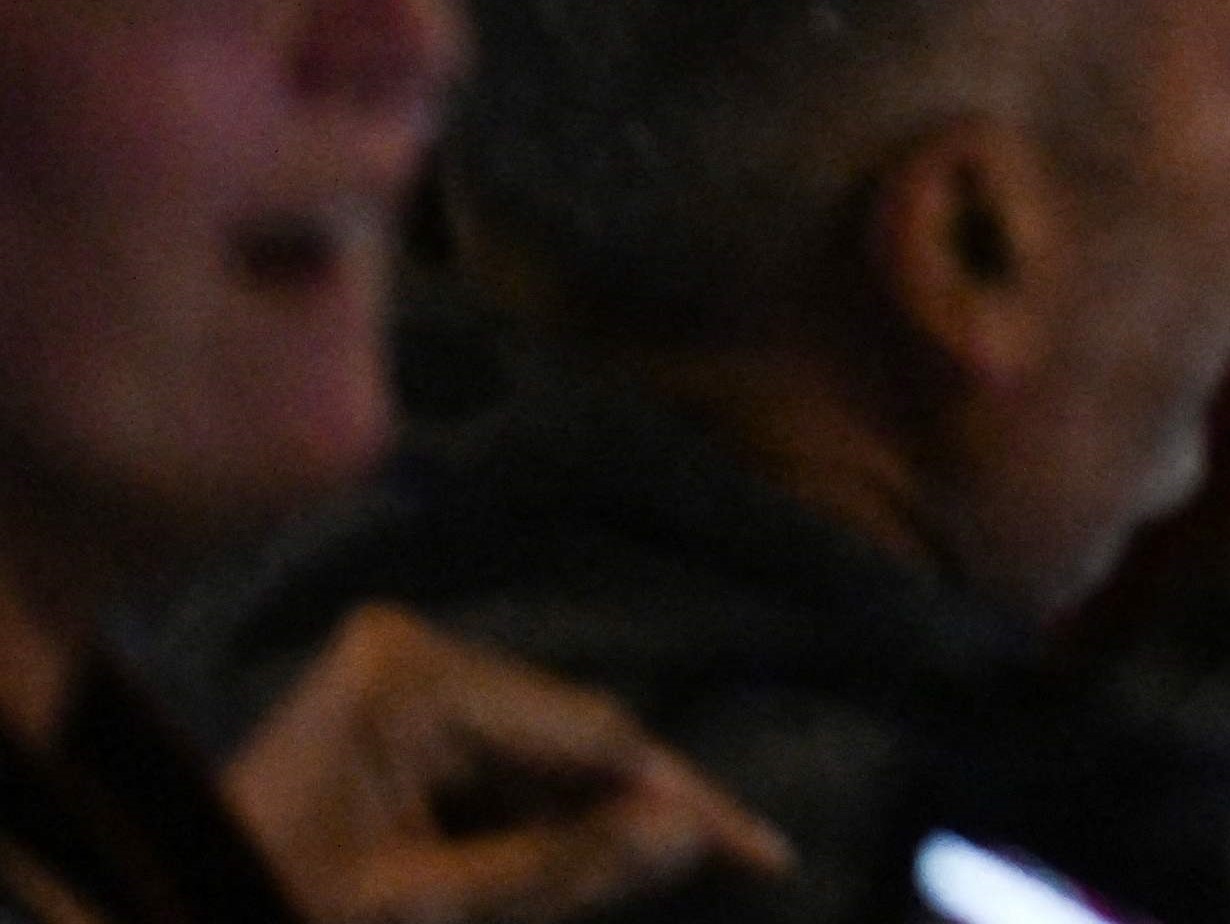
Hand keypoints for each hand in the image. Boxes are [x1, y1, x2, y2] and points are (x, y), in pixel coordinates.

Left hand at [220, 606, 789, 923]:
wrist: (149, 916)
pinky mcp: (394, 707)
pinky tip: (583, 856)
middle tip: (738, 863)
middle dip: (644, 806)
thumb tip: (686, 834)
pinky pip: (501, 761)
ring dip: (597, 816)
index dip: (682, 798)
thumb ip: (559, 868)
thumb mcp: (421, 909)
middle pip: (574, 735)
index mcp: (412, 677)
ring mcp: (401, 673)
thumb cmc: (269, 911)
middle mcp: (413, 649)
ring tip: (658, 868)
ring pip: (547, 752)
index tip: (764, 850)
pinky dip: (543, 817)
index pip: (590, 735)